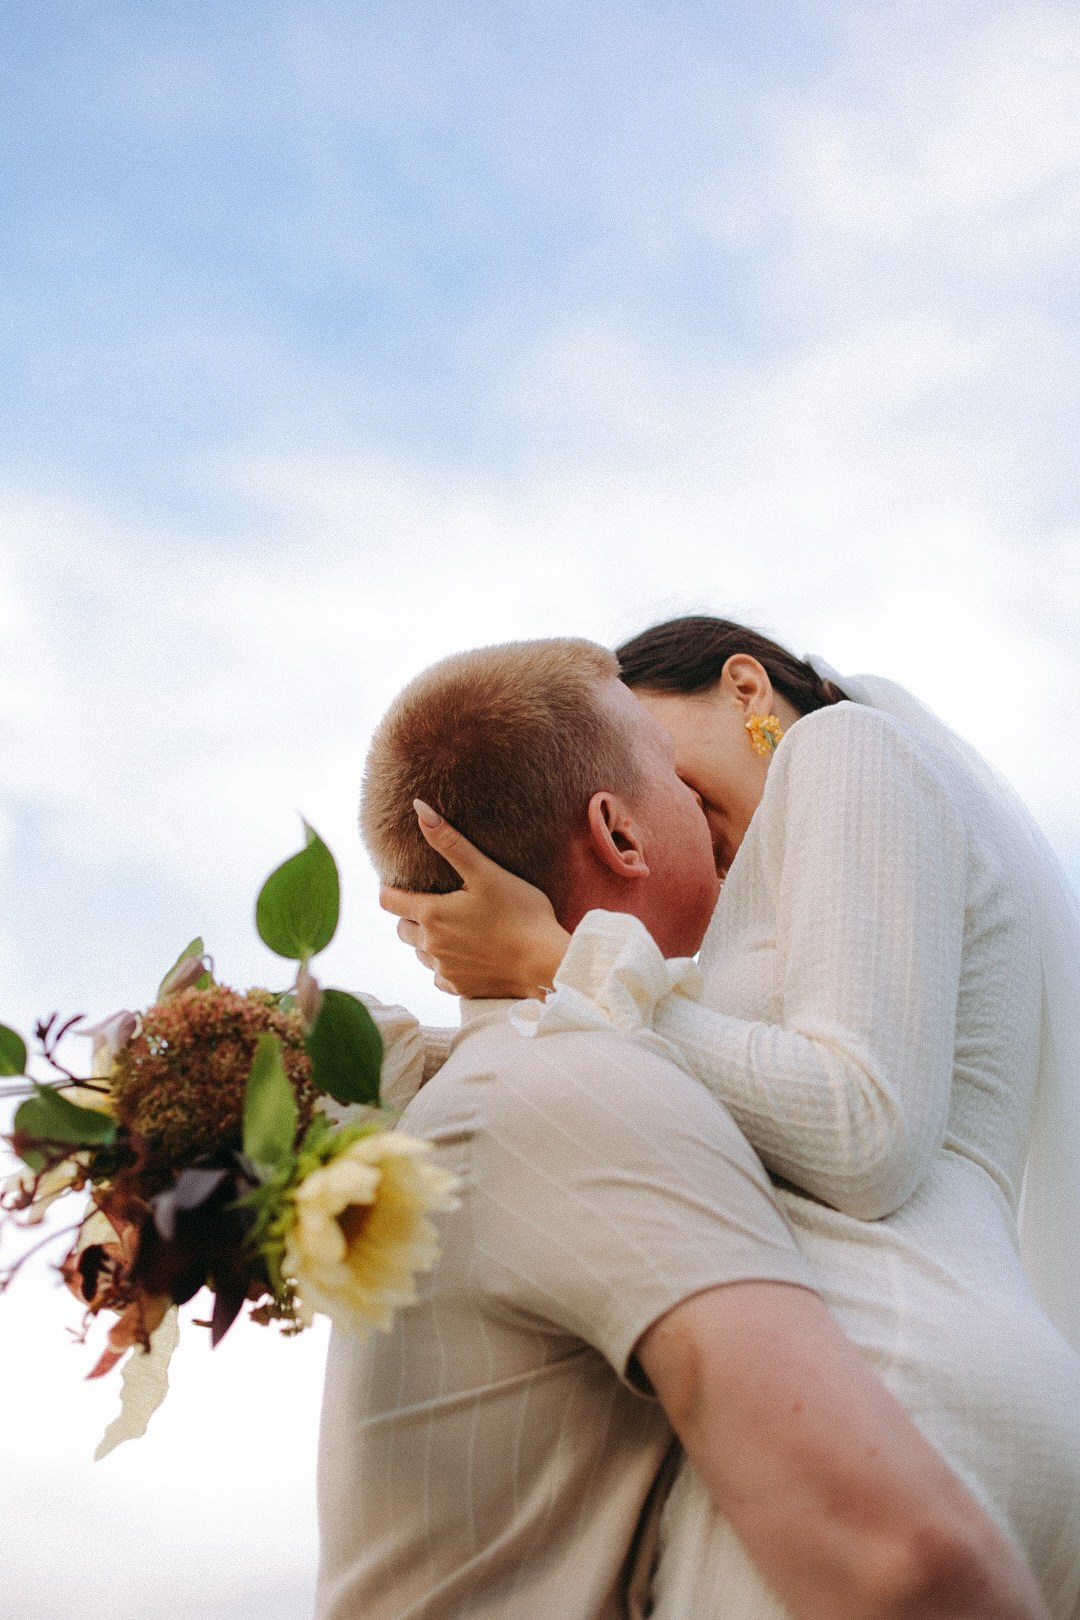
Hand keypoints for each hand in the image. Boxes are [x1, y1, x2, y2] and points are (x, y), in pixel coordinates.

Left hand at [379, 802, 571, 999]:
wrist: (546, 964)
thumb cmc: (520, 914)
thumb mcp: (485, 871)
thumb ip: (449, 842)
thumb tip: (418, 808)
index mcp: (431, 915)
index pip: (388, 901)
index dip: (390, 889)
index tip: (400, 883)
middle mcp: (430, 946)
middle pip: (402, 929)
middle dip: (411, 915)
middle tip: (434, 903)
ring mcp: (445, 970)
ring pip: (420, 954)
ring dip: (428, 941)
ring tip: (453, 928)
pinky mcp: (461, 989)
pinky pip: (440, 976)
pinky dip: (446, 965)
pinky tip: (466, 955)